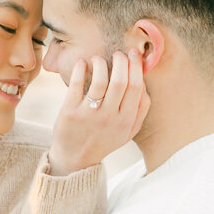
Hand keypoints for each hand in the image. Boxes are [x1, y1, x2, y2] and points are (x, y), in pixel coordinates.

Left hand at [48, 50, 149, 175]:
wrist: (75, 159)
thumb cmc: (104, 140)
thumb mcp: (128, 131)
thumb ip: (141, 109)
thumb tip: (144, 81)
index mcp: (126, 121)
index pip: (136, 87)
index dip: (136, 66)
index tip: (134, 54)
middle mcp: (109, 118)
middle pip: (120, 81)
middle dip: (121, 60)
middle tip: (118, 54)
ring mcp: (89, 115)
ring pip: (100, 80)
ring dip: (100, 62)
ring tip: (98, 59)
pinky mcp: (70, 112)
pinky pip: (76, 83)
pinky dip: (80, 68)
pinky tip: (82, 63)